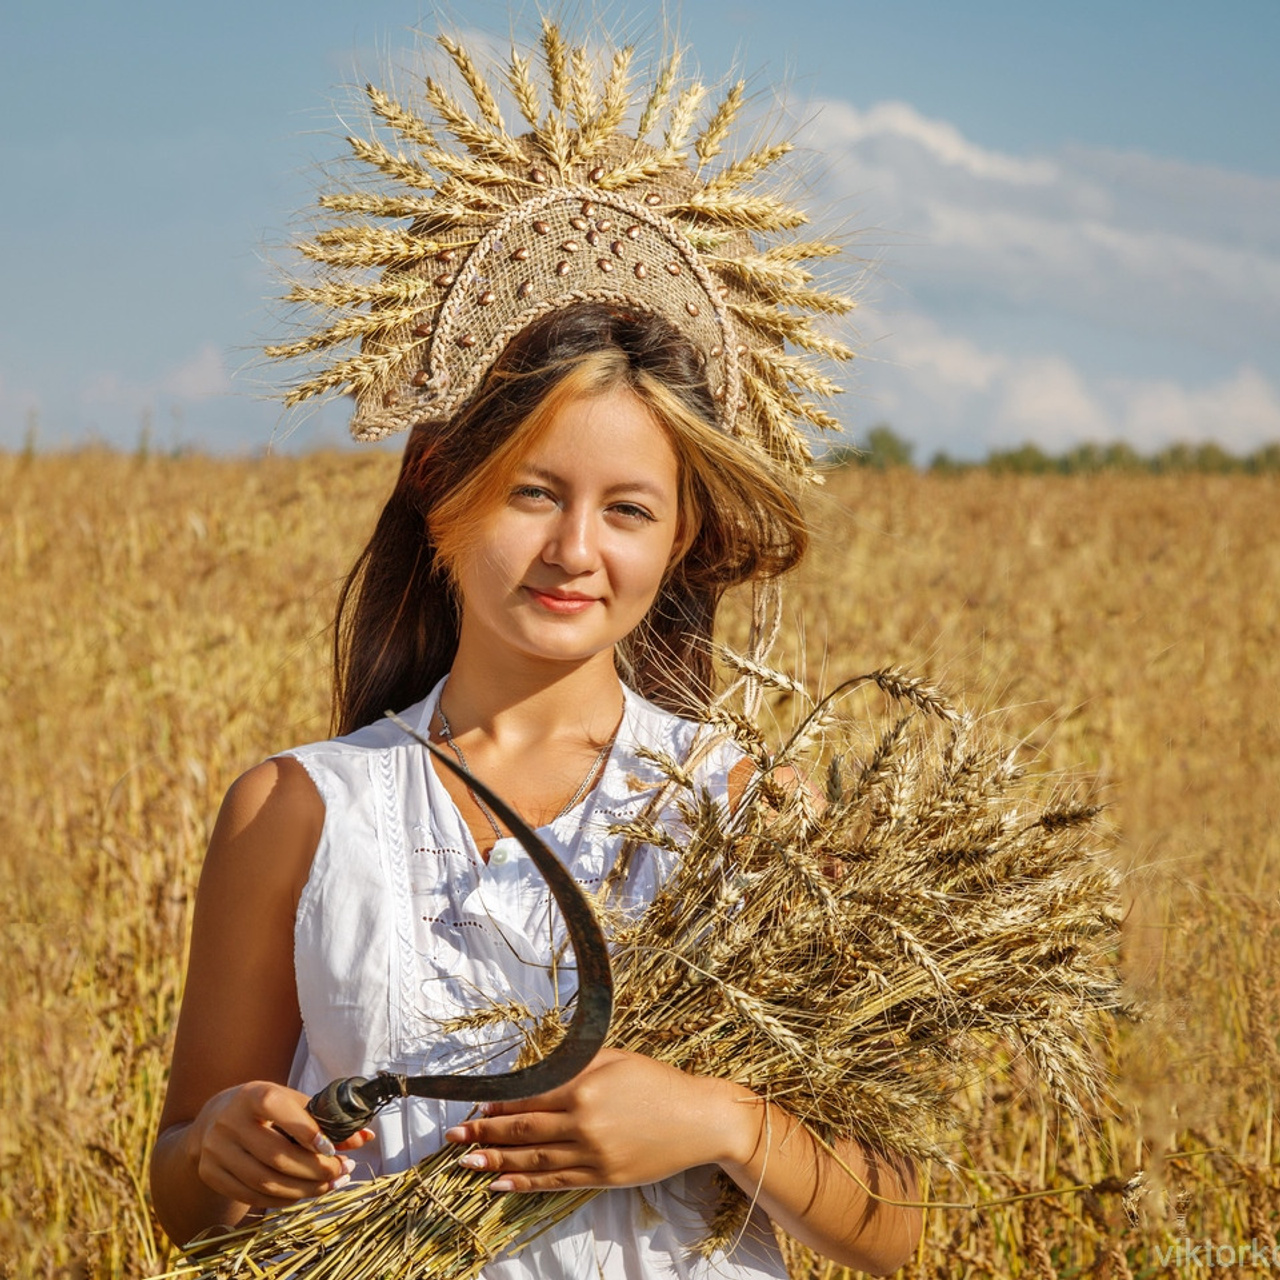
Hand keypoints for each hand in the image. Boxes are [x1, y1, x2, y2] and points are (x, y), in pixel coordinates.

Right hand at [183, 1080, 374, 1208]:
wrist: (214, 1119)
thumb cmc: (263, 1108)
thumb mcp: (289, 1103)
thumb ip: (323, 1119)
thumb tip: (364, 1138)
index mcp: (251, 1095)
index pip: (277, 1108)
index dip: (306, 1130)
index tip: (331, 1148)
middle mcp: (228, 1121)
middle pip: (275, 1155)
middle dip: (314, 1169)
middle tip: (341, 1172)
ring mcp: (216, 1150)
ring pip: (264, 1180)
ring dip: (302, 1189)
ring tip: (329, 1185)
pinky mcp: (210, 1173)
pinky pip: (251, 1195)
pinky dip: (281, 1199)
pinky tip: (303, 1194)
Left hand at [443, 1048, 749, 1191]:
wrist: (697, 1119)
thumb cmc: (655, 1082)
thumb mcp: (612, 1058)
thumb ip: (572, 1064)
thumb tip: (531, 1075)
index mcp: (584, 1086)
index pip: (528, 1096)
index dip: (497, 1104)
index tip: (473, 1107)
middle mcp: (583, 1121)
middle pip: (522, 1129)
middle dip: (484, 1134)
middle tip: (453, 1138)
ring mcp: (592, 1154)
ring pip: (533, 1159)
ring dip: (495, 1161)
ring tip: (466, 1162)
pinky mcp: (602, 1177)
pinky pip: (555, 1181)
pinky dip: (524, 1183)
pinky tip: (501, 1183)